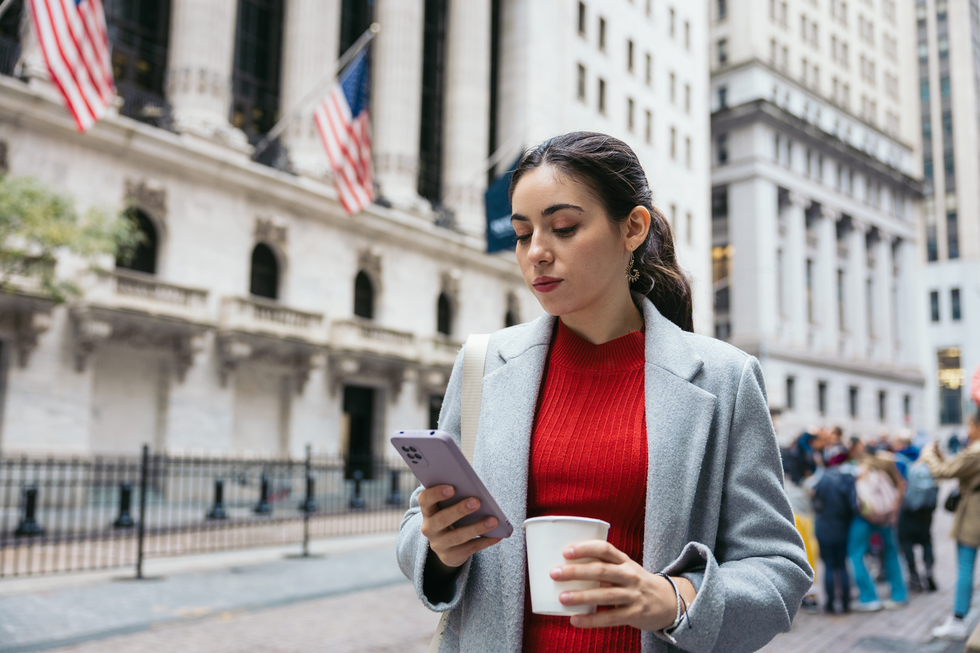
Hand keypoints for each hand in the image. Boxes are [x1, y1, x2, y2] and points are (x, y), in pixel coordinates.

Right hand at [419, 485, 501, 568]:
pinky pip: (469, 549)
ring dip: (476, 528)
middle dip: (460, 510)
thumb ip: (456, 498)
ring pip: (457, 536)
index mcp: (428, 511)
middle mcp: (429, 528)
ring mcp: (438, 544)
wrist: (447, 546)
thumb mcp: (448, 508)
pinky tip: (497, 535)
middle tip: (477, 502)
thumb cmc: (451, 517)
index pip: (425, 500)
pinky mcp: (450, 557)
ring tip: (493, 520)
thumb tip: (476, 491)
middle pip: (442, 519)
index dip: (436, 493)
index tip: (452, 488)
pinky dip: (485, 541)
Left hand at [550, 540, 696, 631]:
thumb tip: (566, 566)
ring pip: (605, 595)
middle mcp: (629, 575)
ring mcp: (633, 595)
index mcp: (624, 561)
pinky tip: (575, 620)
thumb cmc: (636, 582)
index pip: (604, 549)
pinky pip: (610, 618)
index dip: (585, 548)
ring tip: (561, 598)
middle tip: (554, 573)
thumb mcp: (625, 568)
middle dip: (576, 571)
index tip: (566, 551)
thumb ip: (602, 565)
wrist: (669, 601)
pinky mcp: (634, 614)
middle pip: (601, 571)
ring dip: (582, 596)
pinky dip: (591, 620)